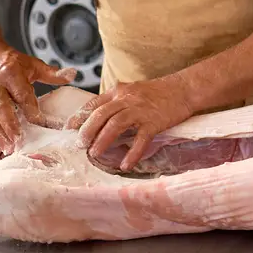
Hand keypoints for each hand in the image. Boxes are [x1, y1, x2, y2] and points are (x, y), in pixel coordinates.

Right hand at [0, 44, 76, 156]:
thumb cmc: (11, 62)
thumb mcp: (32, 64)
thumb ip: (52, 73)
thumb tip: (73, 74)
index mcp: (10, 73)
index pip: (21, 93)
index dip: (30, 108)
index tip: (38, 121)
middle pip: (0, 107)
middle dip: (9, 126)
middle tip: (18, 142)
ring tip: (7, 149)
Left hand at [66, 76, 194, 170]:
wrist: (183, 89)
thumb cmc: (158, 93)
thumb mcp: (133, 91)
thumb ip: (117, 102)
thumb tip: (100, 119)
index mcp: (119, 92)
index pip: (94, 104)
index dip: (80, 116)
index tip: (69, 128)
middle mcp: (127, 100)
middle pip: (101, 114)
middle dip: (87, 130)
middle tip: (80, 144)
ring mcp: (141, 111)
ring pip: (116, 125)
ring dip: (103, 140)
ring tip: (94, 154)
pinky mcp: (154, 122)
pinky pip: (140, 139)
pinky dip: (132, 153)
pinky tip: (125, 164)